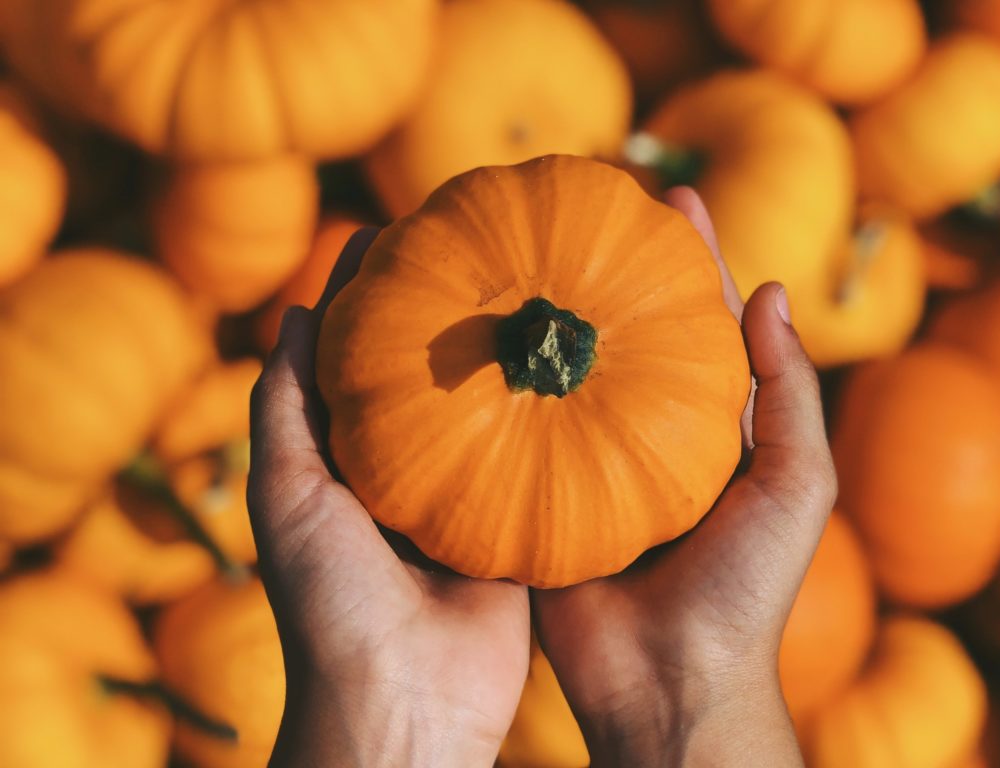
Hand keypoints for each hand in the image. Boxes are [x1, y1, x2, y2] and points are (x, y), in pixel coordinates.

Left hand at [247, 228, 529, 767]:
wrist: (405, 703)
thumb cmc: (330, 606)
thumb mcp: (288, 497)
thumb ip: (284, 409)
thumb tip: (296, 315)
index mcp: (349, 462)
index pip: (358, 358)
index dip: (369, 295)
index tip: (395, 232)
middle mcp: (409, 472)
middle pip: (429, 373)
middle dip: (447, 311)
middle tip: (476, 243)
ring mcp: (466, 497)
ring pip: (487, 410)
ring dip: (503, 355)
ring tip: (530, 283)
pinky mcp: (516, 526)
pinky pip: (535, 460)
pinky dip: (549, 414)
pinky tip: (570, 362)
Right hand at [532, 188, 837, 766]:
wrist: (668, 680)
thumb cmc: (744, 588)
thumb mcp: (795, 486)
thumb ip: (789, 392)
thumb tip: (771, 292)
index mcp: (709, 427)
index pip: (701, 323)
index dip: (691, 258)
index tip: (669, 197)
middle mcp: (644, 433)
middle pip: (626, 332)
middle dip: (610, 268)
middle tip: (584, 203)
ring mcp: (588, 459)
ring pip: (568, 370)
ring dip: (551, 313)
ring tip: (525, 247)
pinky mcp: (539, 492)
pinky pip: (520, 427)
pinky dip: (507, 381)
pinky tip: (483, 331)